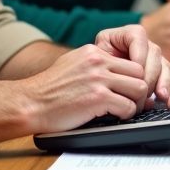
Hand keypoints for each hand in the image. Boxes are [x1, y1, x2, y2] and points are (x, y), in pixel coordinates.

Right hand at [21, 43, 152, 133]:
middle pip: (140, 73)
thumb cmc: (48, 90)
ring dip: (136, 103)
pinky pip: (127, 107)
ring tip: (124, 110)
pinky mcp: (97, 98)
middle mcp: (98, 62)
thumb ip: (93, 64)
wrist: (29, 104)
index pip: (130, 61)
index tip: (131, 90)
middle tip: (133, 102)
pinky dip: (125, 115)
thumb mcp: (72, 65)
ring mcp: (99, 79)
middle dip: (140, 90)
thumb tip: (114, 71)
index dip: (134, 78)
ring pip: (140, 88)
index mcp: (94, 52)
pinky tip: (114, 117)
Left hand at [94, 24, 169, 109]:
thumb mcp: (95, 58)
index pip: (138, 37)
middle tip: (144, 90)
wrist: (92, 81)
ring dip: (165, 83)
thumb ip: (105, 59)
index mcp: (127, 35)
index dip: (139, 55)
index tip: (136, 72)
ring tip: (161, 96)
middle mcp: (144, 45)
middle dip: (151, 74)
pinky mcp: (161, 74)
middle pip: (154, 54)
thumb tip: (121, 74)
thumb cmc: (91, 68)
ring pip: (165, 67)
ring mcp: (154, 60)